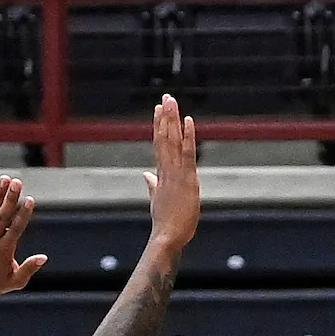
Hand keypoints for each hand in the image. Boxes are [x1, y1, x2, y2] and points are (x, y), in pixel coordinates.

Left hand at [0, 175, 45, 306]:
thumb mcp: (17, 281)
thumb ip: (29, 268)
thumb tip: (44, 257)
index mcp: (5, 249)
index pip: (16, 228)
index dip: (24, 213)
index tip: (30, 200)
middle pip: (2, 215)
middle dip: (11, 198)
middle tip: (18, 182)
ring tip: (5, 179)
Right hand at [142, 94, 199, 250]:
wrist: (167, 237)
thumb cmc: (165, 224)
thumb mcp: (157, 201)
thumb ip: (152, 186)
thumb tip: (146, 176)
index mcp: (162, 174)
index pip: (160, 145)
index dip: (159, 126)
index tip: (159, 110)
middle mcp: (166, 170)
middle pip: (164, 138)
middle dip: (165, 117)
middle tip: (166, 97)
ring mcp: (175, 173)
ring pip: (172, 141)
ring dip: (172, 120)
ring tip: (171, 101)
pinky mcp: (185, 179)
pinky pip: (187, 154)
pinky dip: (188, 137)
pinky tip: (188, 121)